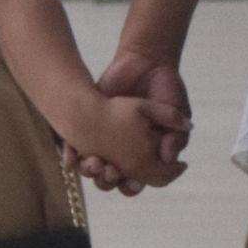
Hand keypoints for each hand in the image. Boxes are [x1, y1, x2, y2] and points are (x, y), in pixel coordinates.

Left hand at [71, 51, 191, 191]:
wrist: (145, 62)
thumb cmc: (166, 89)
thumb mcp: (176, 112)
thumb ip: (175, 135)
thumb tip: (168, 157)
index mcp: (146, 155)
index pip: (136, 182)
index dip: (133, 186)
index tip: (133, 182)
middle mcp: (123, 151)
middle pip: (111, 180)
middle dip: (108, 180)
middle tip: (110, 171)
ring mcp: (104, 140)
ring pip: (91, 168)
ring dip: (90, 171)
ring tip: (93, 163)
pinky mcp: (87, 126)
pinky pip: (75, 148)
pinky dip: (72, 155)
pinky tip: (70, 155)